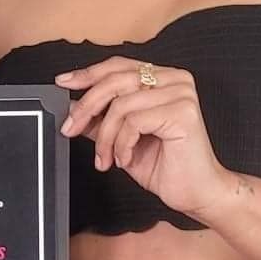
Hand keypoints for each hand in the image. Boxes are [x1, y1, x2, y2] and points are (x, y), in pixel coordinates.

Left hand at [57, 58, 233, 221]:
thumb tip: (73, 107)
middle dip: (86, 107)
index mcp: (163, 79)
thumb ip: (101, 120)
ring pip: (121, 105)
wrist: (197, 193)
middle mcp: (175, 80)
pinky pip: (133, 122)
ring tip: (106, 158)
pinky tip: (126, 159)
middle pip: (115, 81)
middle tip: (70, 129)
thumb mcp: (122, 139)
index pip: (118, 66)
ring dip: (105, 137)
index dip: (88, 74)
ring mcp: (181, 94)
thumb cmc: (167, 167)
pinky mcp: (183, 112)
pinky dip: (122, 144)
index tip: (63, 83)